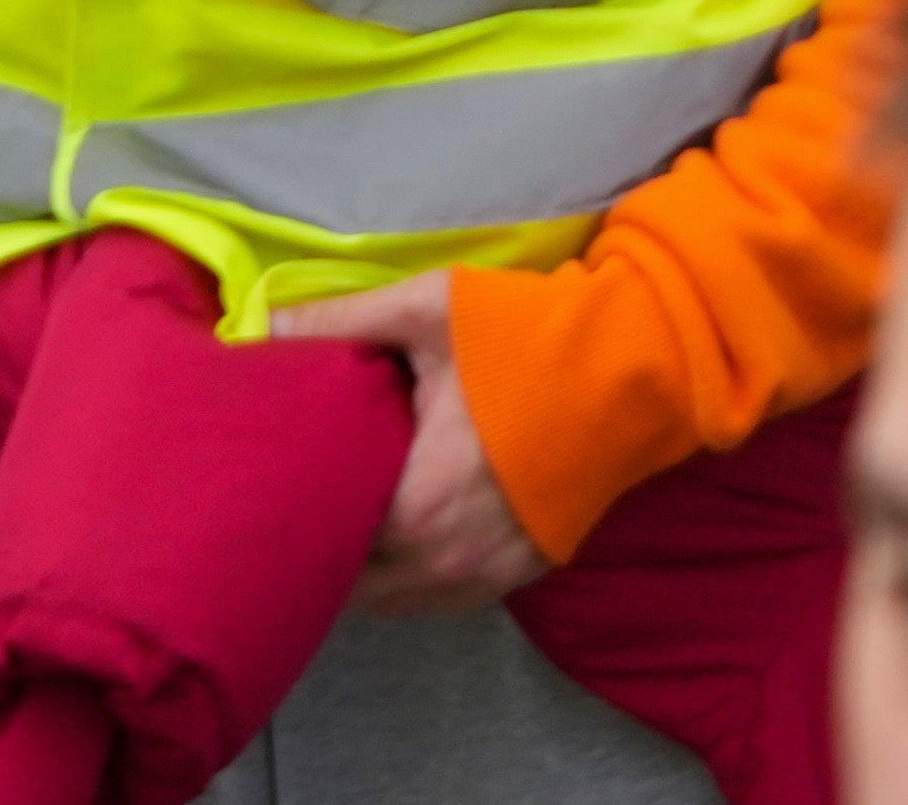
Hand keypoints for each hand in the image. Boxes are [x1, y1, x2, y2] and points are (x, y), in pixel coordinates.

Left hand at [258, 274, 556, 614]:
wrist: (647, 363)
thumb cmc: (533, 336)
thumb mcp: (431, 310)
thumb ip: (339, 321)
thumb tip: (260, 323)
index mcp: (412, 510)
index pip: (316, 541)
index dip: (295, 513)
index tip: (283, 479)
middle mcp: (443, 566)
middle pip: (349, 580)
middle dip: (328, 541)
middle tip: (314, 492)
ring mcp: (485, 579)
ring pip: (393, 597)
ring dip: (371, 564)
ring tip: (360, 511)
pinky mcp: (520, 576)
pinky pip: (440, 596)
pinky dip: (417, 572)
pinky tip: (413, 529)